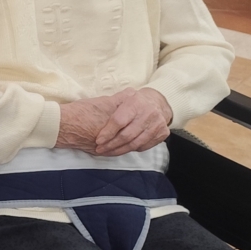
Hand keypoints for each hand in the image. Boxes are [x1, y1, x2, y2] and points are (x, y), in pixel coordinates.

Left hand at [55, 89, 171, 154]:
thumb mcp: (123, 97)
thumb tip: (88, 107)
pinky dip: (131, 149)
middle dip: (111, 145)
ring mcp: (157, 124)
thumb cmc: (134, 102)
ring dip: (119, 150)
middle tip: (99, 149)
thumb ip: (111, 102)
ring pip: (135, 143)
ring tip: (107, 152)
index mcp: (136, 103)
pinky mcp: (162, 133)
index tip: (98, 140)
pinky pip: (144, 146)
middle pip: (126, 135)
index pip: (119, 121)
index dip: (107, 132)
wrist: (157, 103)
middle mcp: (149, 113)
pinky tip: (122, 149)